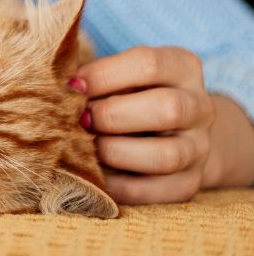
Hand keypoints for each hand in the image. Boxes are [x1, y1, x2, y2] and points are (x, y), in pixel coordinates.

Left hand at [75, 46, 215, 203]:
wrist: (172, 132)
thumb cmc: (129, 92)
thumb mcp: (120, 74)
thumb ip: (95, 77)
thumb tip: (57, 88)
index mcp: (182, 67)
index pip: (148, 64)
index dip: (103, 75)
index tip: (72, 86)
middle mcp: (199, 107)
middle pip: (167, 108)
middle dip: (111, 115)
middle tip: (80, 120)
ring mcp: (198, 148)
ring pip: (166, 155)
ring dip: (115, 152)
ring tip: (86, 147)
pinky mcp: (188, 184)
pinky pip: (154, 191)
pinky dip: (117, 185)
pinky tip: (93, 174)